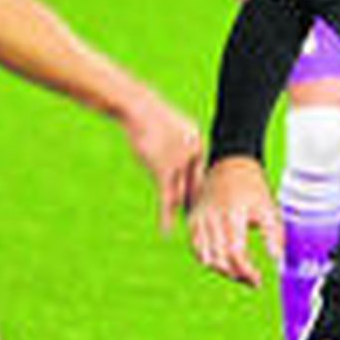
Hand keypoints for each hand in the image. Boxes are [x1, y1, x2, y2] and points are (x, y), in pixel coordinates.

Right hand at [122, 90, 204, 232]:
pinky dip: (166, 216)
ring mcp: (179, 161)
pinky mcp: (163, 169)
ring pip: (182, 193)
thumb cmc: (150, 119)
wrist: (136, 107)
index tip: (203, 206)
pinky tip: (167, 230)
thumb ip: (177, 147)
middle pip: (197, 185)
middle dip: (199, 205)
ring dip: (185, 213)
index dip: (202, 190)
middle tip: (202, 225)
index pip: (202, 172)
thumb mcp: (169, 131)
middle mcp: (193, 152)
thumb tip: (178, 164)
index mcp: (198, 141)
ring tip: (190, 232)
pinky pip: (167, 198)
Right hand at [189, 156, 282, 286]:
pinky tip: (222, 262)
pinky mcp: (192, 219)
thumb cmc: (252, 186)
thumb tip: (277, 259)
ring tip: (238, 272)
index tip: (258, 280)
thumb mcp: (268, 207)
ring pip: (205, 256)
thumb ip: (273, 234)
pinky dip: (207, 259)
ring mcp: (199, 219)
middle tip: (250, 279)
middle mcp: (212, 218)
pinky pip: (195, 247)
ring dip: (222, 270)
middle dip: (236, 274)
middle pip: (219, 259)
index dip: (246, 272)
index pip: (235, 253)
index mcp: (232, 214)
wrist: (230, 164)